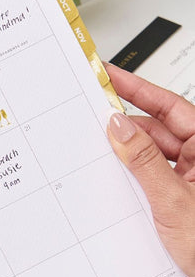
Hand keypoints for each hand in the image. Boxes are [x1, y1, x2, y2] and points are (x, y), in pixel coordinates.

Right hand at [106, 62, 194, 276]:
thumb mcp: (174, 201)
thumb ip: (143, 161)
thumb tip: (119, 128)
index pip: (170, 106)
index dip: (137, 88)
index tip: (110, 75)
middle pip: (158, 128)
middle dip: (124, 124)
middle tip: (90, 112)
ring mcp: (192, 179)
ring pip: (151, 155)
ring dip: (126, 154)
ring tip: (96, 148)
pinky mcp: (180, 198)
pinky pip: (151, 177)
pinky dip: (131, 176)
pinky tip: (111, 177)